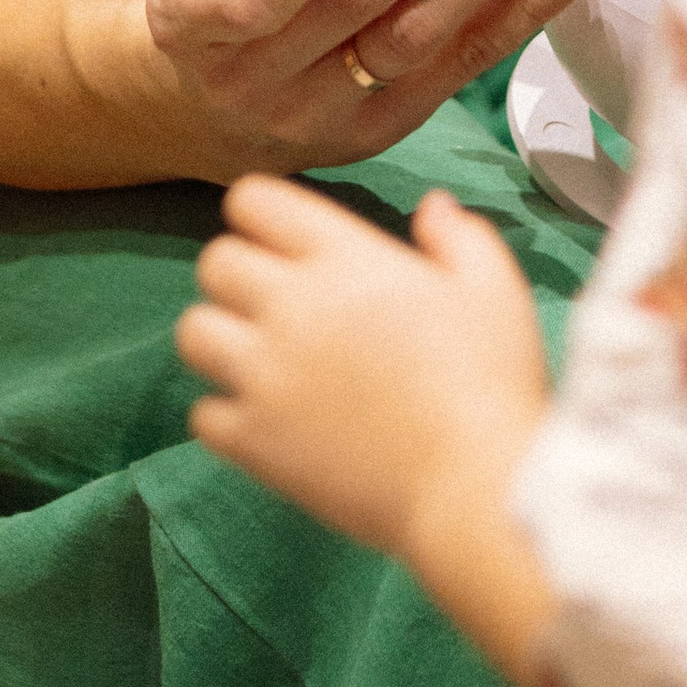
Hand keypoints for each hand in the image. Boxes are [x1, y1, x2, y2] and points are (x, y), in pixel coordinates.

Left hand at [180, 175, 551, 571]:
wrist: (475, 487)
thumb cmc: (492, 380)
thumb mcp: (494, 289)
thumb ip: (459, 236)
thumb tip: (431, 207)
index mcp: (345, 257)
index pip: (255, 199)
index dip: (264, 214)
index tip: (285, 239)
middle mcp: (291, 305)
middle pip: (215, 262)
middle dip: (238, 273)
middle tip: (277, 301)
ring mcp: (265, 376)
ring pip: (192, 332)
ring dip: (221, 338)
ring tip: (260, 358)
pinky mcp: (254, 442)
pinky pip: (202, 415)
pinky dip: (226, 415)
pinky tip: (266, 421)